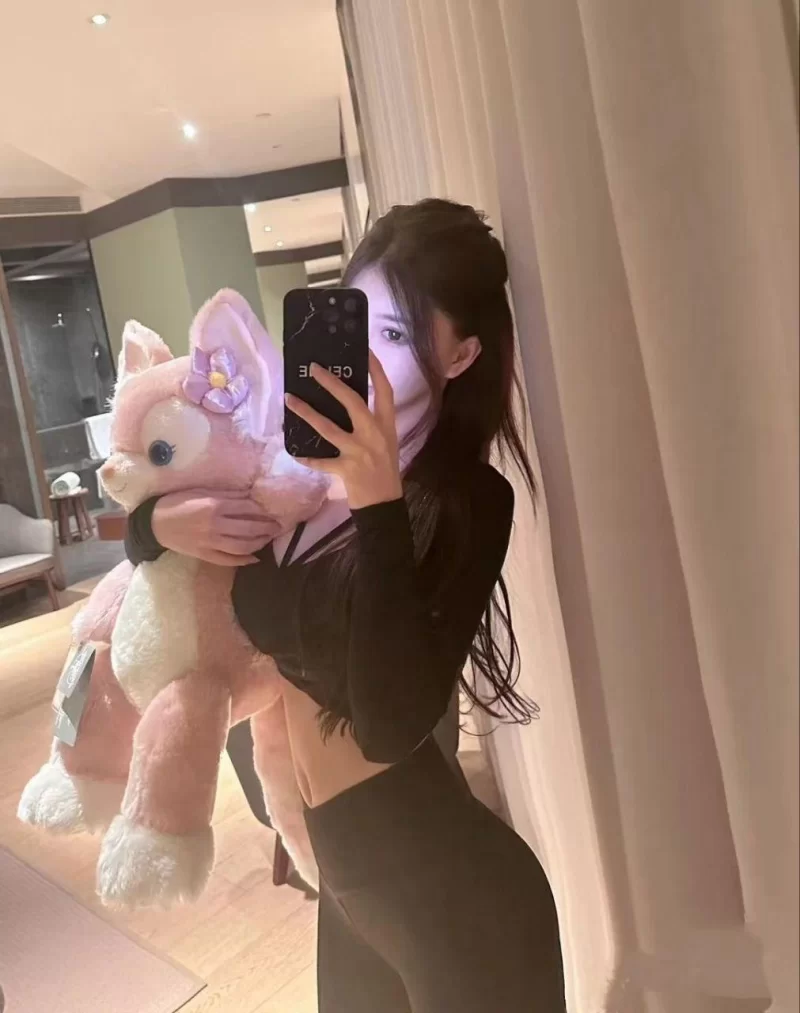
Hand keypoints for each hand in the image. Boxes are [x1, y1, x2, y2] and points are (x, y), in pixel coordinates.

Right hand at [151, 489, 281, 565]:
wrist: (154, 523)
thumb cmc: (178, 502)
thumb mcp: (201, 491)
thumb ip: (226, 495)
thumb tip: (251, 496)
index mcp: (214, 505)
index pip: (247, 509)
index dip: (264, 512)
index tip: (275, 512)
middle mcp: (215, 524)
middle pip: (249, 528)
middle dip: (267, 528)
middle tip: (279, 527)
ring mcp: (210, 542)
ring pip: (242, 546)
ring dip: (259, 543)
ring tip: (268, 539)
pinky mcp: (204, 555)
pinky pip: (228, 560)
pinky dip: (243, 560)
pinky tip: (255, 558)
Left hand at [285, 352, 402, 510]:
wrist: (385, 505)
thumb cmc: (385, 471)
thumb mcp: (385, 442)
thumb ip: (371, 423)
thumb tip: (347, 401)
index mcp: (386, 425)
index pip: (384, 390)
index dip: (375, 369)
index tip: (365, 350)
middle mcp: (374, 434)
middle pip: (352, 402)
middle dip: (331, 383)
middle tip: (314, 369)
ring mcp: (360, 452)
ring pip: (329, 428)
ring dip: (307, 413)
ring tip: (289, 400)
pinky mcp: (346, 469)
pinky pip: (321, 461)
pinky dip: (308, 458)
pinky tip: (295, 453)